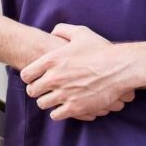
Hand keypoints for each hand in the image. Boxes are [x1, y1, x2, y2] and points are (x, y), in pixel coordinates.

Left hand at [20, 24, 136, 120]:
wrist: (119, 68)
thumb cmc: (101, 50)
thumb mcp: (80, 32)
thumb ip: (62, 30)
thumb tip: (52, 32)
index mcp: (52, 60)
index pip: (26, 74)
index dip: (29, 76)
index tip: (35, 77)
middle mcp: (54, 77)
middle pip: (32, 91)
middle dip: (37, 90)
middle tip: (44, 89)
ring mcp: (64, 93)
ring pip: (42, 104)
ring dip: (47, 101)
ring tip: (54, 98)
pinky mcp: (75, 107)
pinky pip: (55, 115)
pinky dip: (58, 112)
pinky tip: (63, 106)